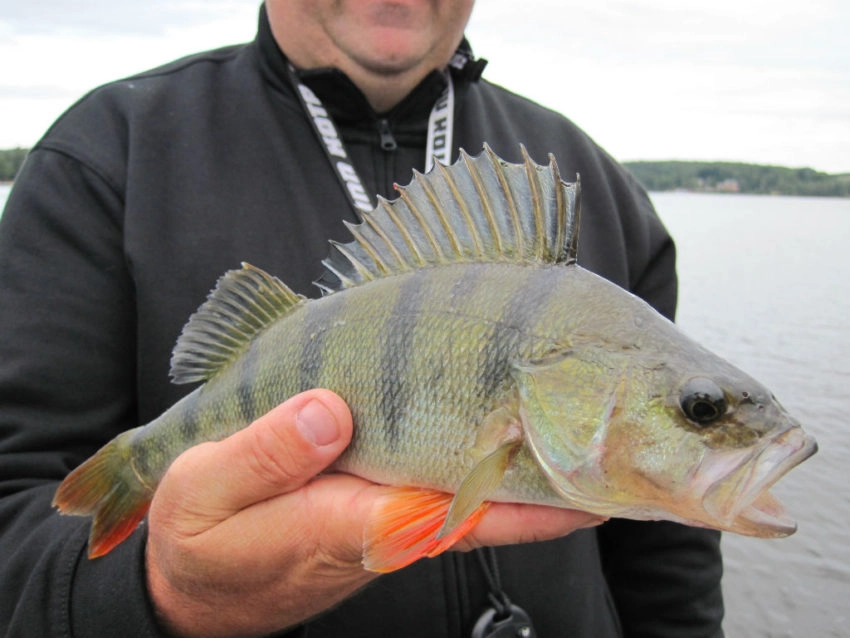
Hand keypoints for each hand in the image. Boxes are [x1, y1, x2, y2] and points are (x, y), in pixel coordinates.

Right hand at [146, 389, 603, 636]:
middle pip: (489, 505)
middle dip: (559, 486)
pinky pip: (459, 486)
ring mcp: (395, 516)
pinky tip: (534, 434)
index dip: (524, 500)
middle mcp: (387, 525)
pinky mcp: (391, 503)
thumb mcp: (204, 496)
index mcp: (345, 526)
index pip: (451, 514)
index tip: (590, 490)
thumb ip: (263, 456)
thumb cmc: (202, 539)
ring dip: (546, 473)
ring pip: (484, 495)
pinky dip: (505, 467)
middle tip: (633, 461)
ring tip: (608, 442)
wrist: (203, 581)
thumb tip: (328, 410)